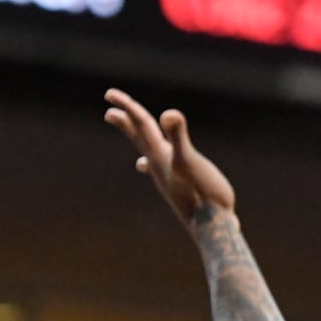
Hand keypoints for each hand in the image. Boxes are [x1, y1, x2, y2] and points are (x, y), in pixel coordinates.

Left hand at [104, 88, 234, 229]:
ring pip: (147, 149)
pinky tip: (145, 165)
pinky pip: (158, 165)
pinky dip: (149, 158)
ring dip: (136, 136)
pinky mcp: (177, 184)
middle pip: (139, 136)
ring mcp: (167, 175)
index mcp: (160, 155)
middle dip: (125, 120)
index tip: (109, 93)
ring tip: (128, 129)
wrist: (211, 226)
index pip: (141, 124)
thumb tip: (169, 113)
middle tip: (110, 108)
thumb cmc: (203, 194)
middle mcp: (159, 164)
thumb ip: (179, 137)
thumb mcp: (190, 160)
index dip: (128, 106)